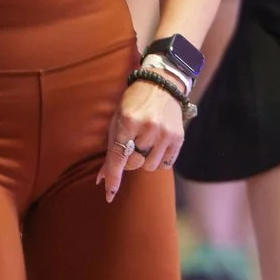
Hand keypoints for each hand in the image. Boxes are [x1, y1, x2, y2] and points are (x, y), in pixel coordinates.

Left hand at [99, 80, 186, 200]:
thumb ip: (110, 150)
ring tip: (146, 142)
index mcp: (128, 121)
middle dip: (130, 161)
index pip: (118, 157)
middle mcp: (148, 128)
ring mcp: (166, 133)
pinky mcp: (178, 137)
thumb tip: (101, 178)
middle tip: (132, 146)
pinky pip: (166, 163)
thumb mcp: (117, 121)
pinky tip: (158, 144)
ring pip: (150, 166)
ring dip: (145, 160)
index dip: (113, 177)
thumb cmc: (133, 104)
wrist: (161, 85)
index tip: (109, 194)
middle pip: (134, 164)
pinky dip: (159, 159)